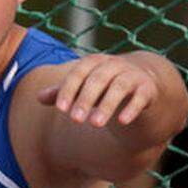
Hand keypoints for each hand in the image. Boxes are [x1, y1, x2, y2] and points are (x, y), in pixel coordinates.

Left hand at [37, 55, 157, 130]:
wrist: (145, 84)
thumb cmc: (106, 86)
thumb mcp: (84, 88)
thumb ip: (64, 91)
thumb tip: (38, 97)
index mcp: (96, 63)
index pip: (80, 72)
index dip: (69, 89)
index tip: (60, 109)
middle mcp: (114, 66)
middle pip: (98, 79)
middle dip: (86, 99)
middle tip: (75, 120)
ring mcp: (133, 76)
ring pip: (119, 88)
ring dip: (106, 105)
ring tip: (95, 124)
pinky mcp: (148, 89)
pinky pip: (141, 97)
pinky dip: (132, 108)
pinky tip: (122, 122)